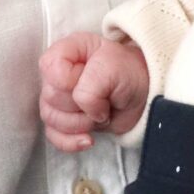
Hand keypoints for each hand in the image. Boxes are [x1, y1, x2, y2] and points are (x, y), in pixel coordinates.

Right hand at [38, 30, 149, 151]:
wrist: (144, 94)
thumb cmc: (129, 73)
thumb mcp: (112, 69)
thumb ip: (89, 88)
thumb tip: (83, 111)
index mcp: (67, 51)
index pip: (49, 67)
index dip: (70, 79)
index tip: (94, 77)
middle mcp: (58, 74)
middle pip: (50, 96)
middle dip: (80, 103)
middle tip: (102, 97)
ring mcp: (60, 99)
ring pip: (50, 118)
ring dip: (79, 122)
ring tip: (101, 114)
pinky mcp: (65, 121)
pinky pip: (54, 136)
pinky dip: (71, 141)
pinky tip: (88, 139)